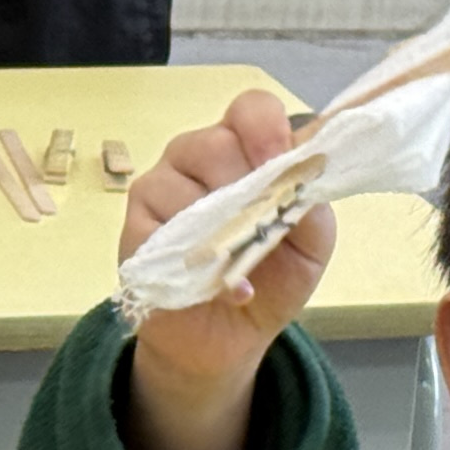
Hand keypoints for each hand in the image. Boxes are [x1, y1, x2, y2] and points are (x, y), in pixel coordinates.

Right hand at [116, 88, 332, 449]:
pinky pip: (160, 226)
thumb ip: (313, 207)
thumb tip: (304, 182)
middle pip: (214, 142)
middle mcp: (198, 158)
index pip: (251, 110)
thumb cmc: (270, 278)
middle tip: (263, 224)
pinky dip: (196, 259)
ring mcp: (160, 188)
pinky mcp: (136, 227)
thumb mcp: (311, 245)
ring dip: (220, 230)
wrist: (228, 338)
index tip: (279, 162)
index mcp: (245, 150)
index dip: (264, 128)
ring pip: (182, 183)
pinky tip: (220, 284)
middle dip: (244, 184)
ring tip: (242, 267)